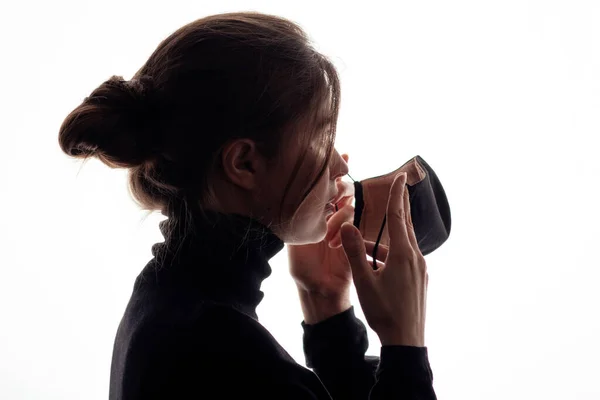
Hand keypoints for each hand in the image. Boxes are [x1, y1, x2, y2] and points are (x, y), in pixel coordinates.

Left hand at [288, 154, 354, 296]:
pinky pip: (354, 223)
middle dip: (338, 189)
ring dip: (338, 216)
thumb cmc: (303, 268)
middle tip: (333, 195)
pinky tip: (333, 242)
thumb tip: (288, 197)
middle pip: (340, 191)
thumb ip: (295, 220)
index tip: (339, 156)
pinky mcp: (354, 237)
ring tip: (327, 236)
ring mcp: (343, 226)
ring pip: (348, 206)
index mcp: (313, 214)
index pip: (321, 187)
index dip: (329, 171)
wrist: (320, 290)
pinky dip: (344, 228)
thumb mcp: (293, 242)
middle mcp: (328, 216)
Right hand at [339, 172, 428, 346]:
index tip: (400, 176)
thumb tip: (348, 226)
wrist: (407, 340)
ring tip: (366, 248)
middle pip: (405, 224)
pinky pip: (406, 258)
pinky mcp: (420, 279)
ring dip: (387, 238)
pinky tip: (378, 265)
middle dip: (400, 205)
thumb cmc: (384, 312)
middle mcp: (416, 258)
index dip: (396, 194)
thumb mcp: (364, 282)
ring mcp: (420, 269)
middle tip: (400, 185)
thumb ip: (354, 253)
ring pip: (403, 244)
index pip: (398, 216)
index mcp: (402, 254)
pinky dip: (391, 253)